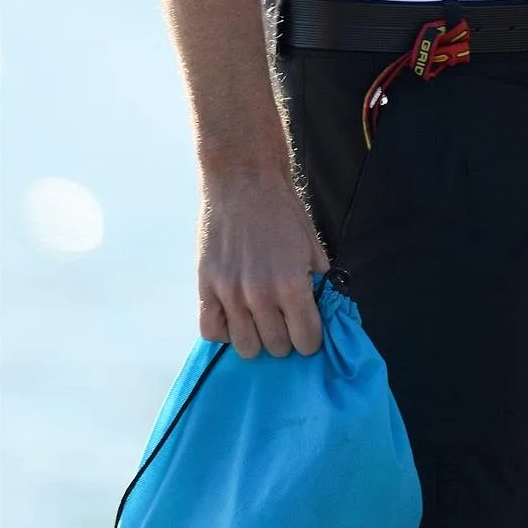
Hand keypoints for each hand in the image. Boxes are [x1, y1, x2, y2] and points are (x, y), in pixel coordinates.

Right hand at [198, 169, 329, 357]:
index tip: (308, 332)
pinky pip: (211, 331)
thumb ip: (317, 280)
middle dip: (286, 339)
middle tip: (285, 322)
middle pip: (276, 347)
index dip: (310, 340)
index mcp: (292, 283)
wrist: (245, 180)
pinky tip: (234, 317)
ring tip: (260, 321)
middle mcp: (260, 294)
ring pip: (245, 346)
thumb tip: (321, 309)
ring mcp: (230, 292)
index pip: (306, 340)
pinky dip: (224, 331)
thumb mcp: (312, 244)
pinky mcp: (206, 286)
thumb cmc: (282, 210)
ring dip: (256, 338)